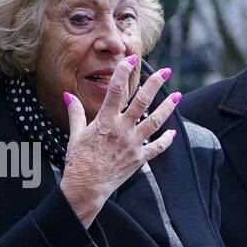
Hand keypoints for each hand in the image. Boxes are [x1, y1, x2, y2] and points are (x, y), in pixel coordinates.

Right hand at [61, 56, 180, 225]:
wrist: (87, 187)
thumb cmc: (78, 160)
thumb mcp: (75, 135)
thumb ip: (75, 113)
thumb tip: (68, 95)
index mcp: (105, 121)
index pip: (117, 90)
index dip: (124, 72)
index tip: (131, 59)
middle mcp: (122, 130)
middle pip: (142, 102)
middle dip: (155, 84)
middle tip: (166, 71)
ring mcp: (133, 144)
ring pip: (155, 121)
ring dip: (168, 107)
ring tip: (178, 95)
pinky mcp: (139, 159)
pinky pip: (157, 148)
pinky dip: (166, 140)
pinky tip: (172, 132)